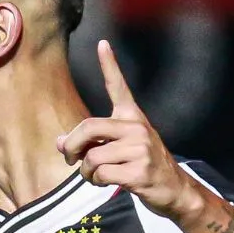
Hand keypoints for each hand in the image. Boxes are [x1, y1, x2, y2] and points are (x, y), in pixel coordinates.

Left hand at [57, 40, 204, 223]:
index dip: (109, 65)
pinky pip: (101, 174)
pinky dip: (96, 182)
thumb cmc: (142, 166)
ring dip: (86, 172)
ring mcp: (140, 149)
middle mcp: (137, 127)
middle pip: (88, 128)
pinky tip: (106, 183)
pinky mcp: (139, 171)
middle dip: (71, 146)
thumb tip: (59, 142)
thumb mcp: (119, 149)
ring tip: (96, 175)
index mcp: (132, 117)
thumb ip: (91, 142)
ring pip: (91, 157)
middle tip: (70, 158)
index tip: (102, 43)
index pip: (118, 87)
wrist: (174, 189)